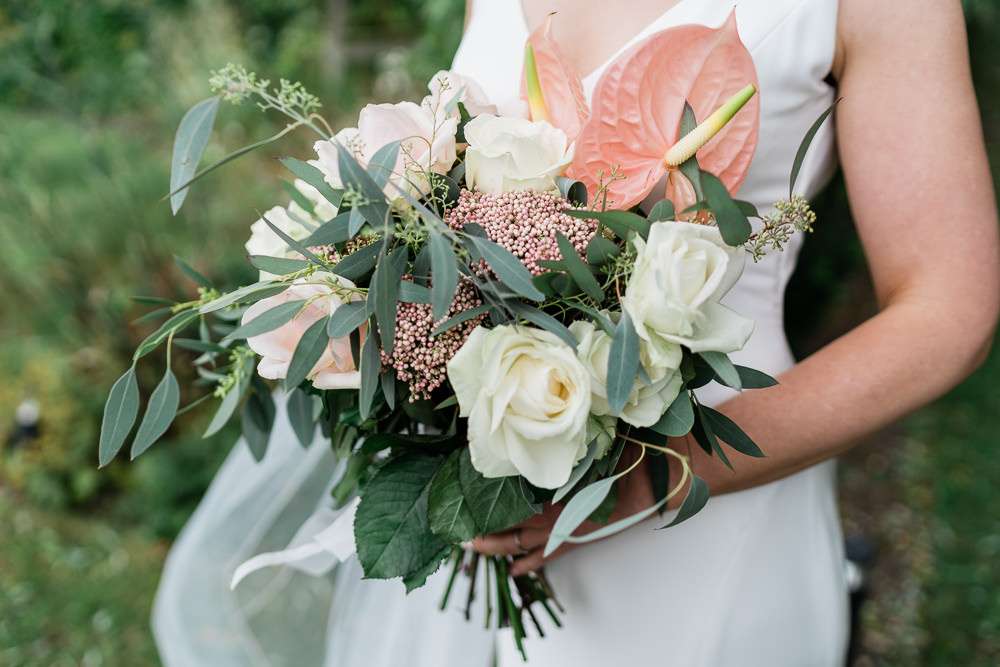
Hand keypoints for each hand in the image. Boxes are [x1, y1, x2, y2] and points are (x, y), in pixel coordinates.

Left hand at [471, 448, 659, 575]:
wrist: (661, 477)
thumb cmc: (626, 451)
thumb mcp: (592, 436)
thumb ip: (564, 438)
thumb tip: (529, 418)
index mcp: (553, 488)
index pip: (508, 496)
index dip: (482, 495)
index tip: (458, 490)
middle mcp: (554, 510)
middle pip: (507, 522)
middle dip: (480, 526)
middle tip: (454, 527)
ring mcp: (565, 528)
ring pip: (520, 541)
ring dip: (496, 546)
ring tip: (470, 547)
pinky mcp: (578, 538)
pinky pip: (547, 555)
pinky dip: (529, 563)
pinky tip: (514, 570)